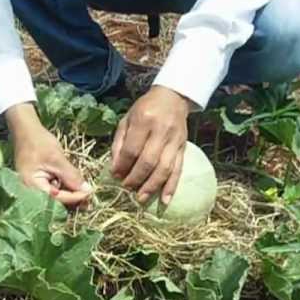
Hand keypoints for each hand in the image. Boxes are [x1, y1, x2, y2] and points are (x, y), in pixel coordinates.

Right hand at [6, 103, 91, 206]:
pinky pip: (54, 189)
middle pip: (56, 201)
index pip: (57, 199)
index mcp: (31, 187)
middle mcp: (30, 191)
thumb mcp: (57, 159)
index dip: (75, 197)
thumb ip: (72, 176)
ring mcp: (34, 187)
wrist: (26, 129)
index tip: (90, 193)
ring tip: (86, 192)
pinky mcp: (39, 182)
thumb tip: (88, 191)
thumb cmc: (38, 142)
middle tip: (91, 198)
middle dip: (74, 199)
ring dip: (71, 194)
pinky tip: (77, 186)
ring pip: (56, 196)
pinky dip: (65, 187)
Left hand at [111, 86, 191, 204]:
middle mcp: (161, 131)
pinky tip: (165, 201)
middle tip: (127, 188)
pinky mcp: (183, 148)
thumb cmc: (145, 109)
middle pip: (148, 161)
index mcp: (144, 121)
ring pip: (164, 168)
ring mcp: (175, 141)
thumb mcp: (127, 120)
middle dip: (136, 178)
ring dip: (152, 186)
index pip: (132, 149)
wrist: (172, 98)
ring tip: (141, 198)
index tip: (115, 176)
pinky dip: (171, 187)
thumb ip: (120, 143)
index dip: (122, 166)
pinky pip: (178, 170)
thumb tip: (115, 169)